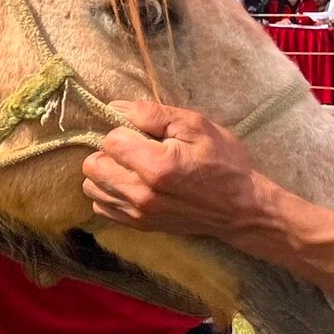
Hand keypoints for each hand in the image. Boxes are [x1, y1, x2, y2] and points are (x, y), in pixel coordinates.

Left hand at [80, 101, 267, 238]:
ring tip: (132, 168)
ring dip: (106, 173)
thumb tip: (114, 107)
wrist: (242, 209)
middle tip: (135, 150)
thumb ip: (152, 114)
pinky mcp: (138, 226)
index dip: (125, 132)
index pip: (110, 140)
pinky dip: (110, 193)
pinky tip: (131, 185)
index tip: (145, 135)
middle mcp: (141, 194)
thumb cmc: (223, 162)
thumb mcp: (196, 126)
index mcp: (156, 166)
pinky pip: (101, 207)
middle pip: (93, 165)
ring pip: (91, 187)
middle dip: (110, 152)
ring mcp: (138, 214)